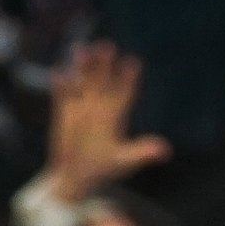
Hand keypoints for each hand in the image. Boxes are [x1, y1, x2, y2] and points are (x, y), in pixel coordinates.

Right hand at [43, 40, 169, 205]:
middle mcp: (100, 105)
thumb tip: (166, 151)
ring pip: (84, 80)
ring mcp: (82, 106)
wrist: (76, 177)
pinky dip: (60, 84)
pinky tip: (58, 75)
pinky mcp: (64, 111)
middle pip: (104, 78)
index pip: (126, 91)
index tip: (133, 63)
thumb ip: (142, 153)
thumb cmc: (103, 170)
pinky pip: (63, 94)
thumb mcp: (124, 162)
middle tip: (107, 48)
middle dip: (105, 63)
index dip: (129, 77)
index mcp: (116, 114)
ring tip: (81, 51)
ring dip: (83, 66)